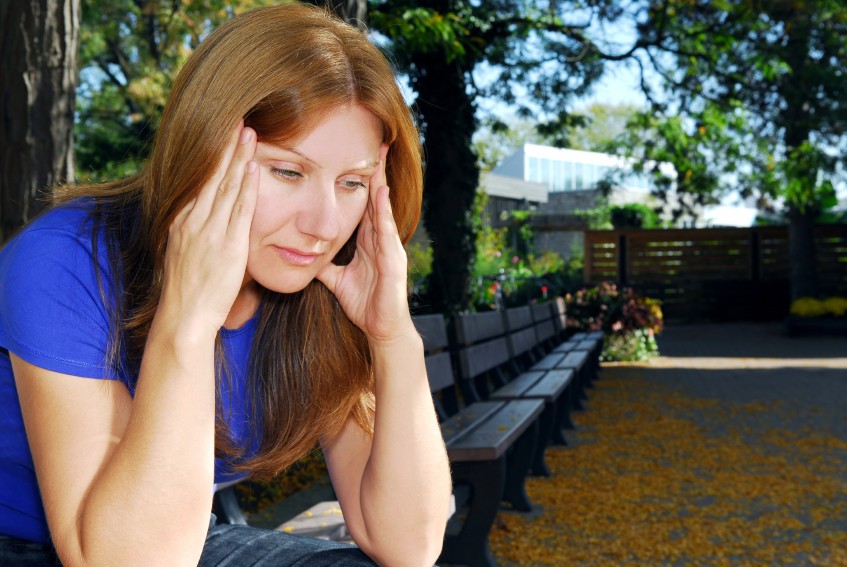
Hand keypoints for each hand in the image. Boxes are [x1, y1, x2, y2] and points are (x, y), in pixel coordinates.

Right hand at [160, 121, 258, 334]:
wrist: (184, 318)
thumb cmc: (189, 291)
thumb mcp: (185, 254)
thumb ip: (198, 233)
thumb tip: (209, 219)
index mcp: (182, 222)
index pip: (200, 181)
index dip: (213, 156)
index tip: (223, 134)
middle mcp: (193, 221)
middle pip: (212, 176)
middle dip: (226, 147)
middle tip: (238, 120)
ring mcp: (209, 233)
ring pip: (226, 187)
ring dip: (238, 157)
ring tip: (249, 133)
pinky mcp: (227, 247)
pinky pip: (239, 210)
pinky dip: (246, 187)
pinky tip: (253, 168)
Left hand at [316, 145, 414, 343]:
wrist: (382, 330)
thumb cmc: (365, 305)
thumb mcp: (337, 280)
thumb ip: (323, 265)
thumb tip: (303, 255)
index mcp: (369, 242)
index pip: (364, 205)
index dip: (360, 181)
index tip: (357, 157)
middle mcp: (382, 240)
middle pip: (377, 199)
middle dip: (377, 172)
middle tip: (376, 143)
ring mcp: (390, 248)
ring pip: (384, 209)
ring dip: (381, 184)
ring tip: (379, 159)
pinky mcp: (394, 261)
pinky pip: (387, 231)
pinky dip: (384, 211)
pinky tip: (380, 194)